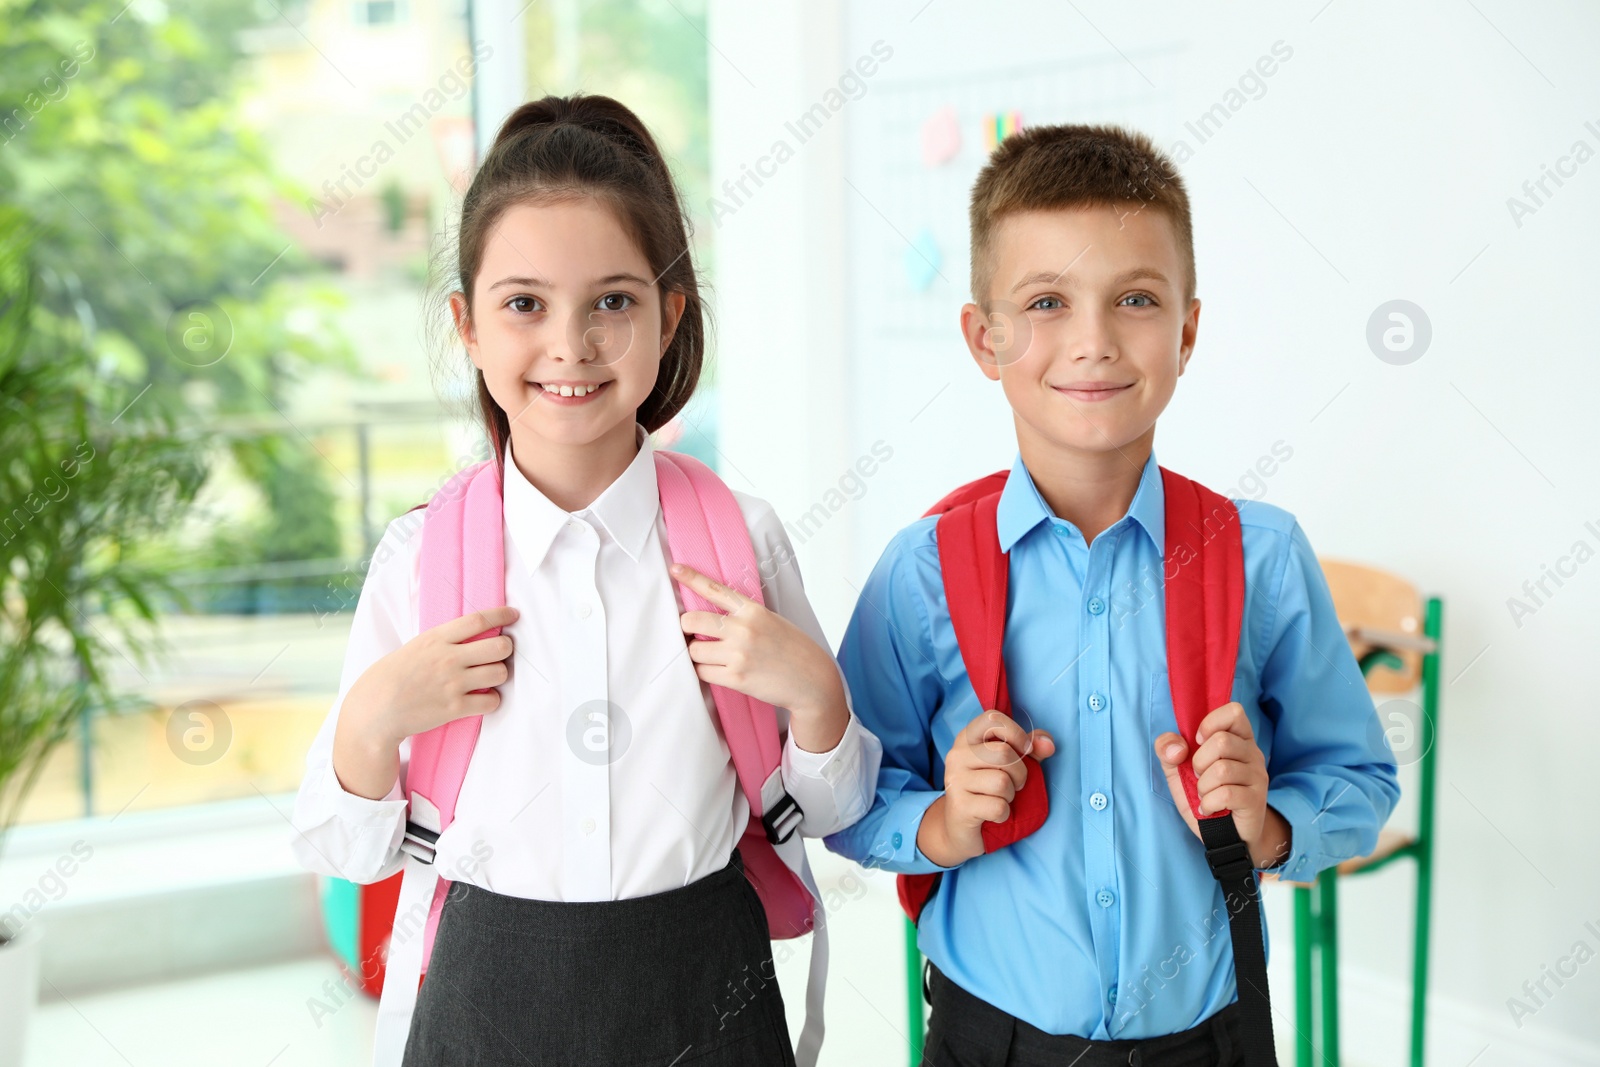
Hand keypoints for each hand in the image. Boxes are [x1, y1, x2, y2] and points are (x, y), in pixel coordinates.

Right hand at [346, 606, 519, 744]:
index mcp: (436, 639)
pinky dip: (492, 700)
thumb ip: (441, 641)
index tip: (513, 614)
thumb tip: (468, 635)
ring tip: (490, 677)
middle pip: (499, 646)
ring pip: (500, 673)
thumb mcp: (414, 647)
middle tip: (501, 652)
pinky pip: (491, 701)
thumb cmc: (390, 677)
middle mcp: (448, 658)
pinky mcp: (455, 708)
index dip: (501, 614)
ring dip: (500, 675)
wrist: (374, 710)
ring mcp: (453, 683)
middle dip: (506, 648)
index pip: (477, 620)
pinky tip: (483, 699)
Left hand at [671, 564, 846, 749]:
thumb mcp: (771, 621)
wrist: (812, 680)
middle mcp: (743, 629)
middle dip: (686, 627)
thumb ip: (744, 615)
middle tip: (693, 632)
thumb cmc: (792, 649)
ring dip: (698, 654)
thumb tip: (712, 617)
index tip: (675, 569)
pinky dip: (706, 671)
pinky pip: (702, 672)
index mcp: (753, 610)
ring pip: (694, 649)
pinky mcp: (736, 677)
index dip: (691, 578)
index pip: (714, 590)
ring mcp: (738, 654)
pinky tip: (720, 670)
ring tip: (714, 656)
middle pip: (692, 620)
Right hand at [920, 710, 1055, 866]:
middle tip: (1015, 784)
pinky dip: (1004, 814)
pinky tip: (994, 814)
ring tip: (1001, 798)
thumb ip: (1031, 749)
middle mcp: (956, 755)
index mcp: (967, 738)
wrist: (959, 828)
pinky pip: (998, 806)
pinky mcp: (959, 806)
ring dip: (1011, 795)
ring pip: (1002, 781)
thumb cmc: (988, 790)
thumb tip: (1049, 744)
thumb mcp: (1010, 765)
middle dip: (1021, 773)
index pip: (992, 718)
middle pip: (1004, 753)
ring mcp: (955, 780)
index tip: (1025, 751)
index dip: (1016, 733)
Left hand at [1154, 701, 1290, 868]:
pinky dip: (1209, 803)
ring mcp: (1257, 777)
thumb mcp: (1179, 770)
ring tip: (1204, 795)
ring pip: (1222, 769)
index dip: (1210, 722)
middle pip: (1222, 741)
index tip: (1198, 741)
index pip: (1234, 711)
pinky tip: (1208, 808)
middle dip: (1199, 761)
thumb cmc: (1205, 795)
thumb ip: (1168, 750)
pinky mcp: (1256, 800)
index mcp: (1238, 739)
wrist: (1226, 835)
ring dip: (1202, 786)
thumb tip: (1176, 747)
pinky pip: (1227, 793)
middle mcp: (1252, 753)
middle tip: (1199, 776)